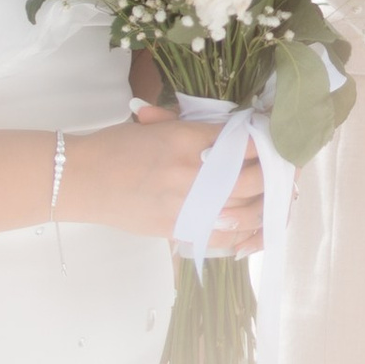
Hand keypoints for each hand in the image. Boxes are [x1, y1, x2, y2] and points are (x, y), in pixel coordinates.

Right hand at [64, 102, 264, 254]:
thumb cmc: (114, 147)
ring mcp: (186, 204)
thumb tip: (233, 130)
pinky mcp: (178, 229)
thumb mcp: (154, 126)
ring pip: (247, 210)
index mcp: (186, 139)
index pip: (244, 140)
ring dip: (267, 204)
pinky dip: (245, 234)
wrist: (79, 179)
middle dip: (275, 171)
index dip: (267, 139)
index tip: (275, 138)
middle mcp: (192, 172)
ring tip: (276, 196)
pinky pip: (225, 237)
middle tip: (286, 167)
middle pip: (254, 176)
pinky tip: (255, 228)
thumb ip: (194, 127)